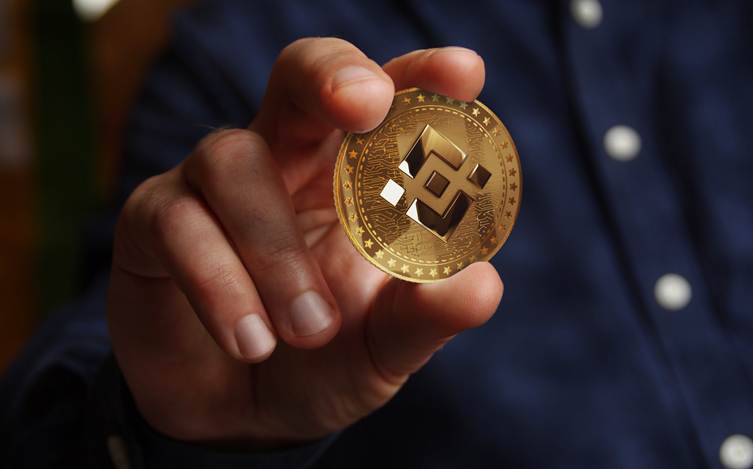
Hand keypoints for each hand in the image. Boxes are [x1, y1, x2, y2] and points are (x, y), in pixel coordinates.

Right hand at [108, 38, 502, 446]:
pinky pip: (176, 221)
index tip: (464, 73)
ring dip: (275, 248)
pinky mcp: (154, 220)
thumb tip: (482, 286)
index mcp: (353, 178)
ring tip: (310, 331)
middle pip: (300, 76)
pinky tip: (251, 341)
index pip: (388, 103)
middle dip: (332, 76)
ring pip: (233, 158)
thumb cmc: (323, 363)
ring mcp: (214, 185)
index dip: (421, 76)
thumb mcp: (383, 347)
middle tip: (363, 105)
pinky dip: (218, 282)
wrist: (240, 418)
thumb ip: (426, 317)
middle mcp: (286, 162)